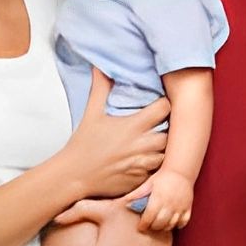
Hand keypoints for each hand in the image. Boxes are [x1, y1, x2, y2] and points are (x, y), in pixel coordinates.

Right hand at [63, 69, 168, 198]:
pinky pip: (159, 171)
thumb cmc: (84, 144)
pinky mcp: (141, 179)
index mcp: (133, 126)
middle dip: (168, 128)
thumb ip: (100, 88)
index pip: (164, 108)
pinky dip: (156, 165)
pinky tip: (147, 159)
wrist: (75, 175)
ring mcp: (143, 164)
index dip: (164, 104)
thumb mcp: (92, 113)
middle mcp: (141, 145)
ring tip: (154, 142)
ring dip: (164, 148)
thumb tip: (99, 66)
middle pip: (171, 133)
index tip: (159, 105)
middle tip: (161, 125)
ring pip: (168, 154)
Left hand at [124, 169, 192, 230]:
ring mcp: (180, 206)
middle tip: (149, 225)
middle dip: (153, 227)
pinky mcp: (188, 207)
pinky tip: (172, 223)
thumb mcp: (149, 183)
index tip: (140, 227)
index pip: (149, 216)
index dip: (143, 224)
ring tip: (159, 225)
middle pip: (160, 223)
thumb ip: (137, 194)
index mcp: (158, 197)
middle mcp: (169, 203)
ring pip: (172, 224)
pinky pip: (184, 222)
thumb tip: (124, 202)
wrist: (180, 171)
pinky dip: (178, 225)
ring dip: (164, 227)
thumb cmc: (162, 178)